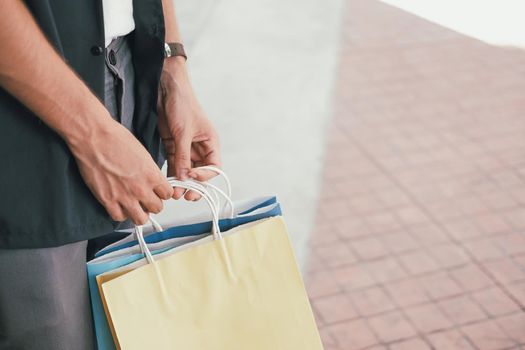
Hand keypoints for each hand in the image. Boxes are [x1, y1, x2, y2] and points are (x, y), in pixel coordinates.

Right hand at [67, 117, 173, 224]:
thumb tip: (152, 180)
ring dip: (140, 213)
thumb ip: (150, 171)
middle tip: (147, 198)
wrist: (93, 137)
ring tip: (135, 206)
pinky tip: (119, 206)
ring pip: (141, 219)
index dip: (163, 193)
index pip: (168, 194)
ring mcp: (124, 197)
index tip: (159, 191)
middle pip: (157, 208)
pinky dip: (121, 214)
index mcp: (152, 175)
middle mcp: (141, 189)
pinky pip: (119, 218)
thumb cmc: (115, 139)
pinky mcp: (107, 200)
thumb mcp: (143, 153)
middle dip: (153, 203)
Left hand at [157, 58, 220, 200]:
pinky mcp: (173, 144)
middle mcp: (200, 147)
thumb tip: (185, 178)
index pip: (214, 167)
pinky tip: (167, 182)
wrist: (166, 88)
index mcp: (211, 143)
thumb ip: (184, 157)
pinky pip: (174, 163)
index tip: (193, 178)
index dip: (205, 176)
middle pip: (200, 171)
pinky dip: (172, 172)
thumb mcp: (183, 132)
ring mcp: (186, 147)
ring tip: (174, 193)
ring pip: (186, 170)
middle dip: (194, 184)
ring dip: (181, 181)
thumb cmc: (182, 105)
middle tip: (187, 196)